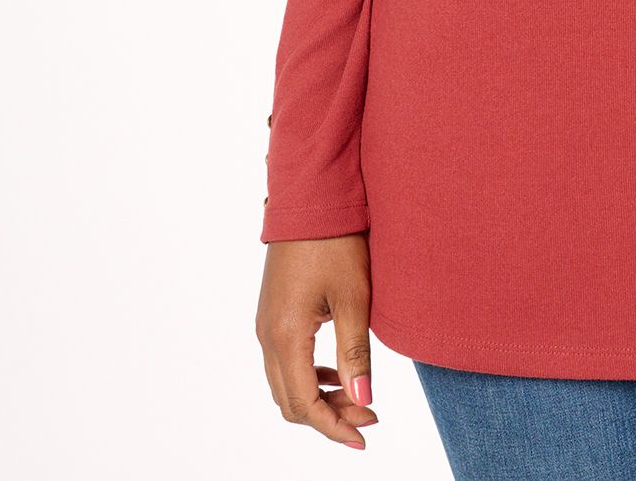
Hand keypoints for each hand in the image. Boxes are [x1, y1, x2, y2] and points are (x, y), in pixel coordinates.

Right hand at [256, 235, 378, 449]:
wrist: (310, 198)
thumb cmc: (335, 242)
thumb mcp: (354, 298)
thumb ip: (356, 353)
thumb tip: (363, 401)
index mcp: (286, 336)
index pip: (305, 404)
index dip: (334, 426)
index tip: (364, 436)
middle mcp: (268, 336)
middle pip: (291, 401)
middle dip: (329, 416)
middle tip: (369, 415)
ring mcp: (266, 325)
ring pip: (285, 384)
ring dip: (319, 398)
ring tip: (358, 398)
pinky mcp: (272, 313)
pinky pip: (284, 362)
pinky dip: (309, 377)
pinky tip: (338, 372)